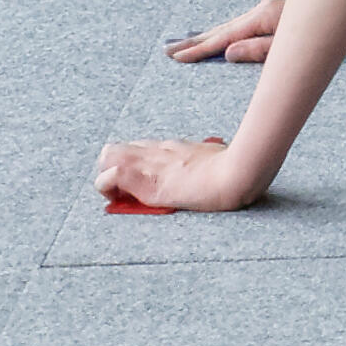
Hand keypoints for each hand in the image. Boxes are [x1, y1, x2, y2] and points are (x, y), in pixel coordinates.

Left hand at [97, 138, 265, 212]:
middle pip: (116, 148)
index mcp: (175, 147)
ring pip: (107, 157)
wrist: (238, 172)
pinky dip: (108, 188)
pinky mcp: (146, 181)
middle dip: (111, 169)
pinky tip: (120, 199)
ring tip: (120, 196)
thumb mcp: (218, 158)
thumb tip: (217, 163)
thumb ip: (208, 159)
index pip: (140, 147)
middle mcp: (159, 150)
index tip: (139, 180)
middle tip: (123, 190)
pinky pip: (109, 177)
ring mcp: (151, 163)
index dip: (131, 163)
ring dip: (106, 178)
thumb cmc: (236, 167)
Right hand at [165, 0, 290, 67]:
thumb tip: (227, 54)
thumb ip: (260, 49)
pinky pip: (245, 23)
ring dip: (209, 35)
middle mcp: (266, 5)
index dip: (200, 49)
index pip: (225, 37)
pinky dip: (228, 31)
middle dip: (195, 40)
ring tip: (183, 44)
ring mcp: (272, 4)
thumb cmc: (325, 34)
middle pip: (224, 28)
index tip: (177, 57)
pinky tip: (218, 36)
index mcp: (266, 14)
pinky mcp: (278, 7)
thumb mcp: (293, 47)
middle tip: (167, 50)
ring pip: (233, 24)